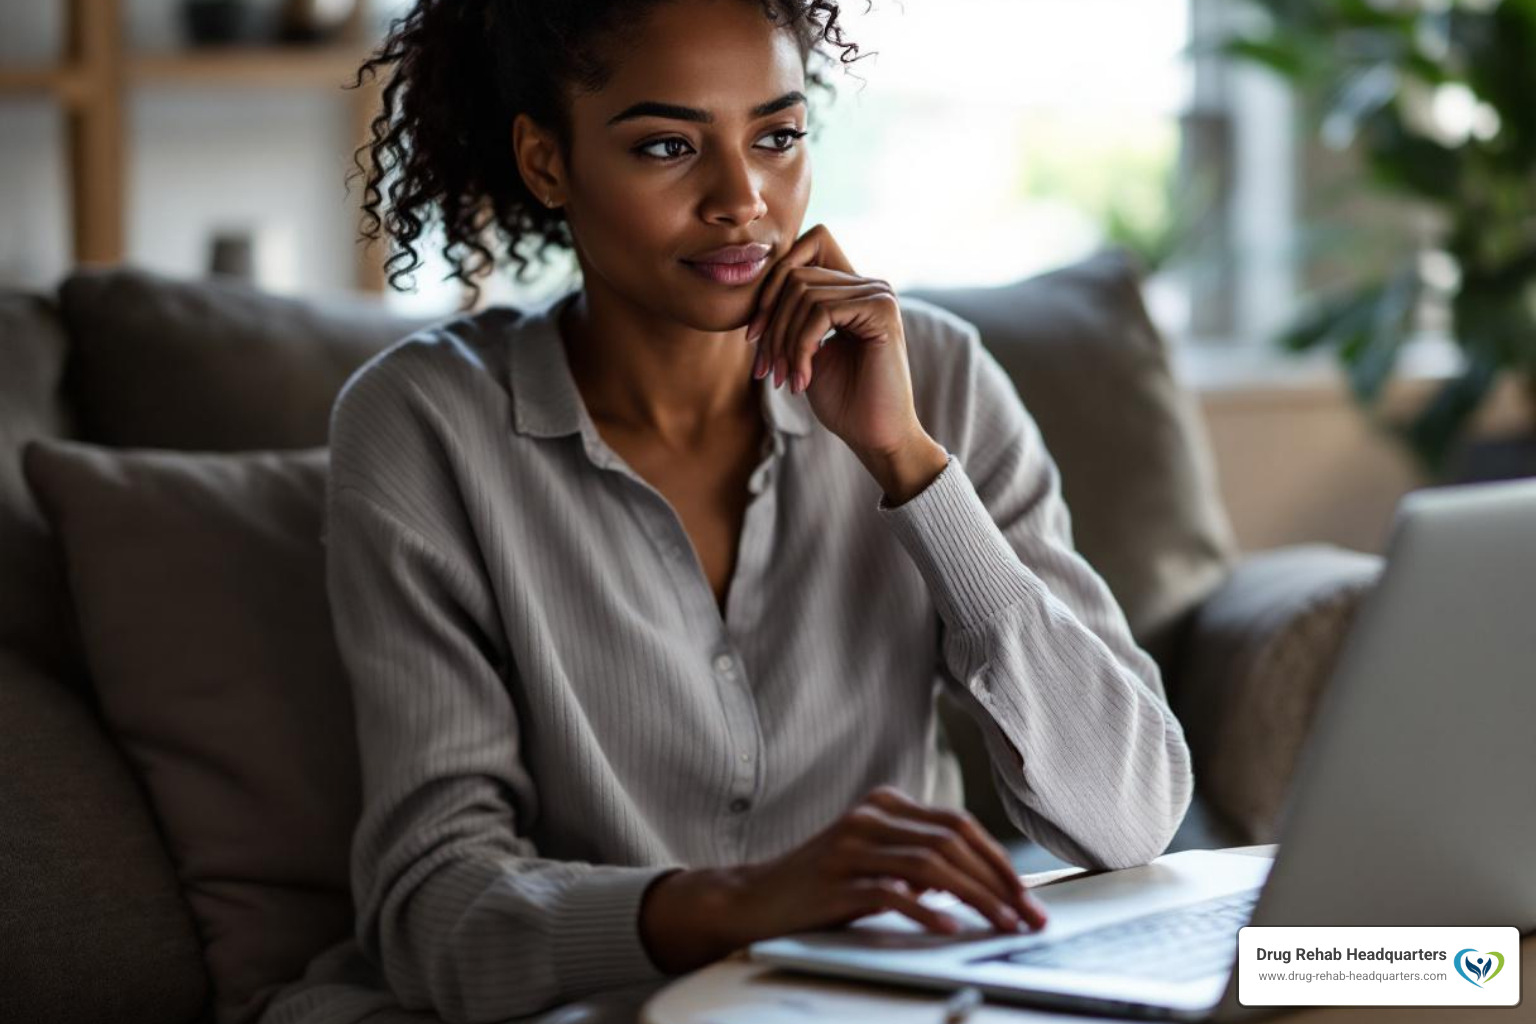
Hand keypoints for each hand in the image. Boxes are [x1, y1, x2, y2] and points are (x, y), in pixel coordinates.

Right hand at [639, 785, 1049, 972]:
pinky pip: (892, 891)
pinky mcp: (836, 879)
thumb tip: (981, 881)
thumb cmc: (823, 885)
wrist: (754, 899)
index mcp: (885, 804)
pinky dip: (927, 910)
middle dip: (1000, 881)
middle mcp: (870, 816)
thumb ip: (920, 861)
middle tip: (1028, 916)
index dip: (1000, 861)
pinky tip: (950, 928)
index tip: (1028, 897)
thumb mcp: (876, 861)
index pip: (960, 824)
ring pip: (932, 865)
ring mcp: (851, 845)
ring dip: (977, 898)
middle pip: (953, 841)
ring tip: (1002, 926)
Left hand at [745, 224, 923, 459]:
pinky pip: (821, 311)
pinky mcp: (881, 310)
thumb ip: (790, 318)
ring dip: (784, 341)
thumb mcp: (805, 352)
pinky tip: (802, 379)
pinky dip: (801, 347)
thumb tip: (757, 291)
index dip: (767, 298)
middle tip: (767, 369)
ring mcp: (878, 294)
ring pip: (804, 295)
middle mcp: (869, 286)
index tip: (753, 341)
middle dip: (771, 325)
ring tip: (784, 378)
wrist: (876, 437)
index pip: (798, 268)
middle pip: (796, 279)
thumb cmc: (843, 401)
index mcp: (852, 292)